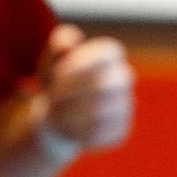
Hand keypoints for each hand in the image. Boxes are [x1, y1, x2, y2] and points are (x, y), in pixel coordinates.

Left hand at [36, 24, 134, 153]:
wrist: (55, 116)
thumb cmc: (55, 81)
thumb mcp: (51, 58)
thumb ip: (58, 43)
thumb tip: (68, 46)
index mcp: (110, 55)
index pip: (109, 53)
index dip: (81, 63)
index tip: (57, 74)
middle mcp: (124, 79)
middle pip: (108, 83)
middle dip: (74, 91)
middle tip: (52, 98)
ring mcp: (126, 105)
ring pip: (105, 110)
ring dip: (72, 113)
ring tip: (54, 114)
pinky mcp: (122, 130)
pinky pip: (104, 133)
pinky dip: (79, 132)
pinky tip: (66, 129)